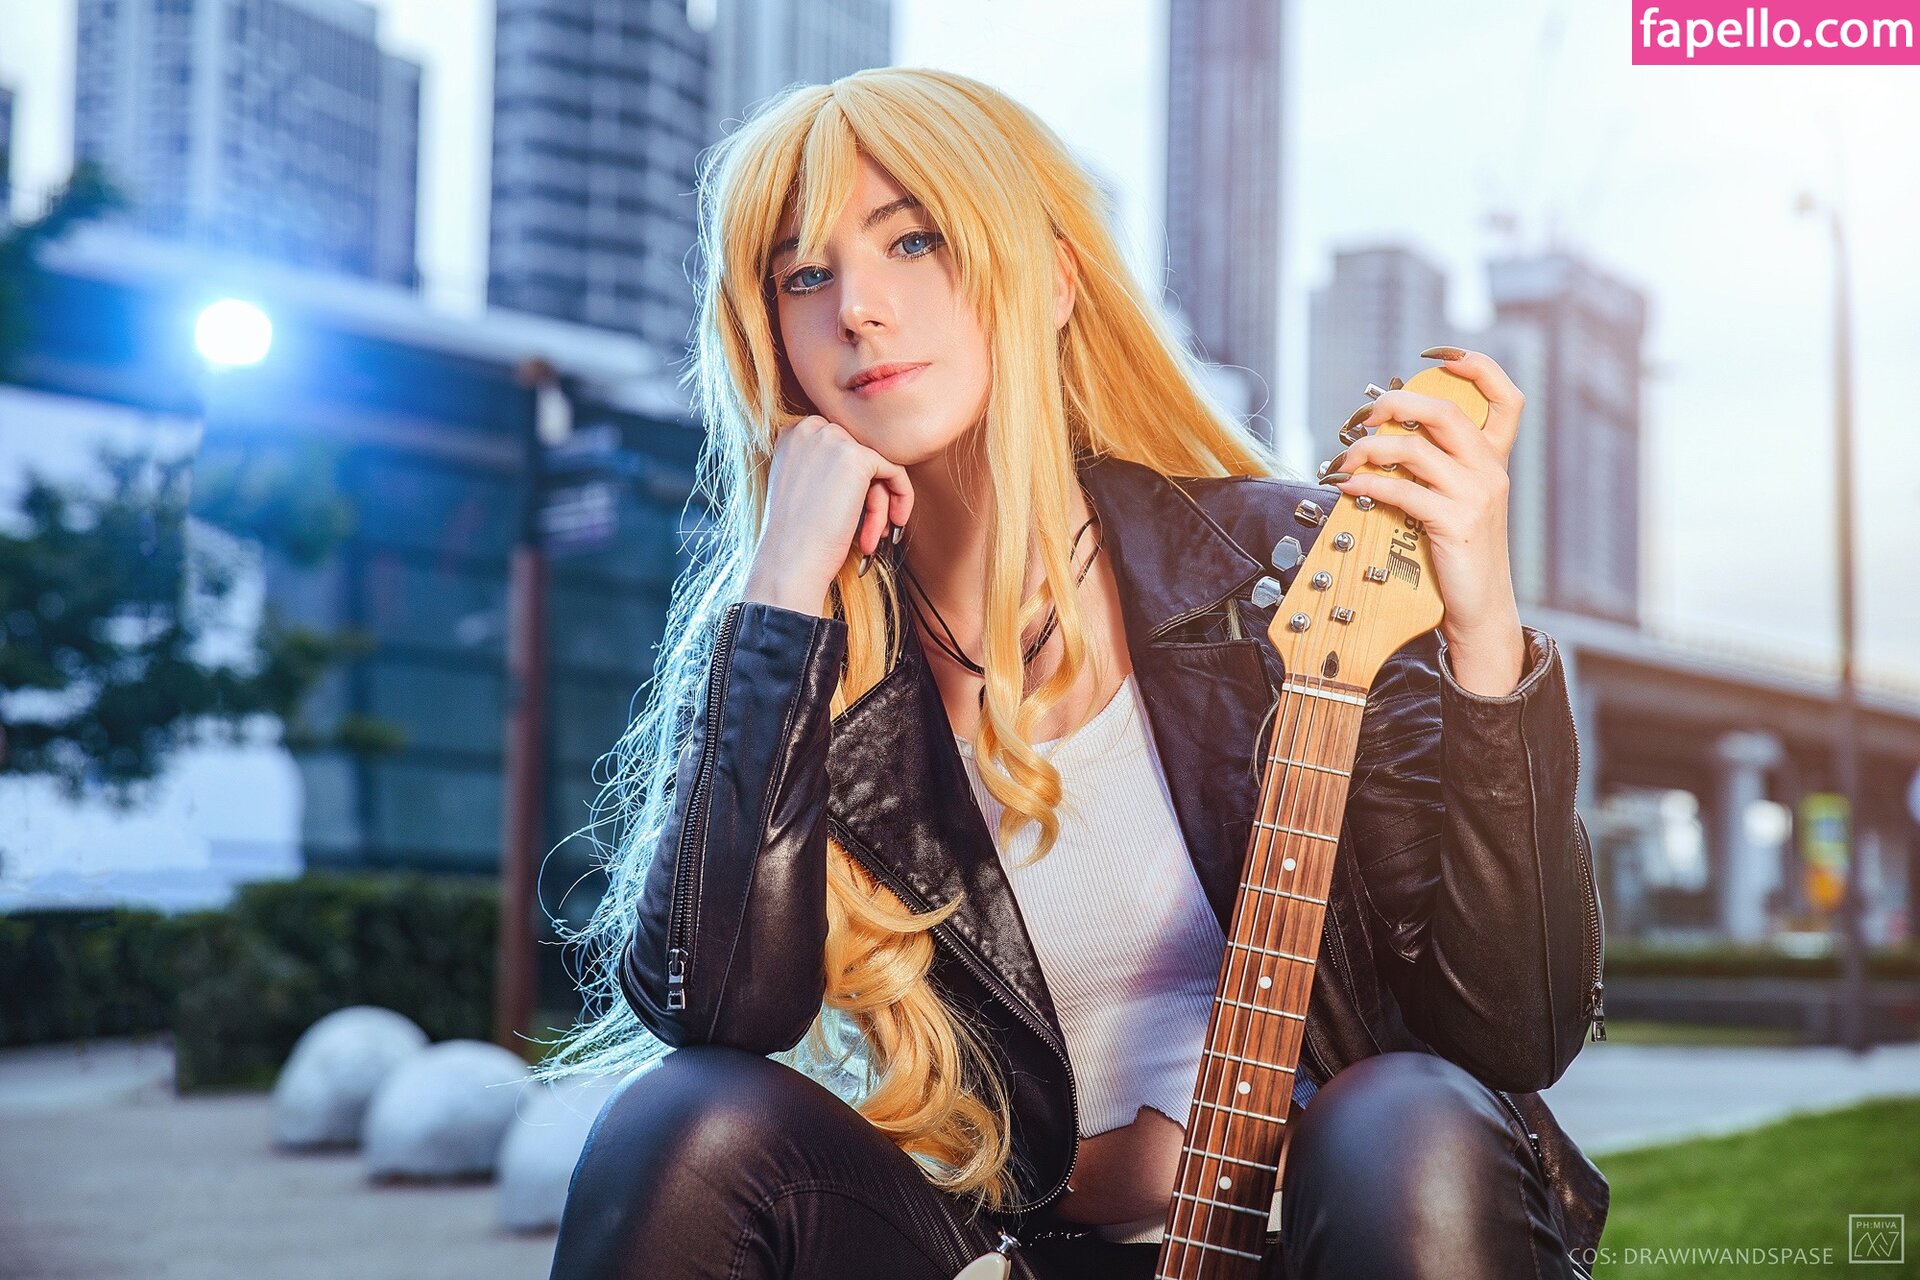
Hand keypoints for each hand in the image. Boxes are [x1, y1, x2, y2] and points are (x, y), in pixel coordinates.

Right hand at [742, 415, 915, 616]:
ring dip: (880, 504)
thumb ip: (824, 464)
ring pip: (877, 465)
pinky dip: (901, 497)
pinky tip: (893, 522)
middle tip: (869, 530)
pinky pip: (894, 471)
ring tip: (874, 537)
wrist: (789, 560)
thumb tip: (866, 464)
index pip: (840, 446)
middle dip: (868, 494)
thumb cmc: (795, 535)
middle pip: (860, 454)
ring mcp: (833, 440)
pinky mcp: (857, 457)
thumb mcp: (802, 486)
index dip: (851, 482)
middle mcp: (809, 429)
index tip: (853, 512)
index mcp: (792, 433)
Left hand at [1327, 348, 1526, 694]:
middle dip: (1393, 403)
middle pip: (1443, 410)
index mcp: (1494, 459)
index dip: (1475, 366)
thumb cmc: (1456, 555)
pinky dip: (1366, 482)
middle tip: (1360, 417)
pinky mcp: (1455, 523)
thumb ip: (1435, 466)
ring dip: (1367, 449)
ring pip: (1413, 448)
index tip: (1437, 355)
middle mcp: (1490, 470)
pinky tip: (1346, 485)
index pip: (1506, 397)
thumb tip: (1383, 433)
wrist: (1479, 611)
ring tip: (1342, 460)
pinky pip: (1401, 489)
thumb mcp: (1456, 501)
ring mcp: (1476, 496)